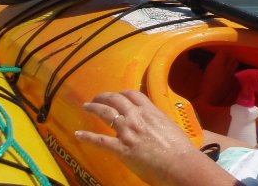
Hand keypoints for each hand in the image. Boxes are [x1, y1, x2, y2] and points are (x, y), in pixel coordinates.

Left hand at [76, 90, 238, 185]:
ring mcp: (127, 132)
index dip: (121, 93)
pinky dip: (87, 137)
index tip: (116, 95)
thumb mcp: (169, 126)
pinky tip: (78, 134)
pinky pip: (99, 140)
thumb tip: (153, 123)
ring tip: (86, 106)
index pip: (132, 94)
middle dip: (103, 96)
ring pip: (105, 113)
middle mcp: (136, 116)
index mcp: (150, 110)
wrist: (179, 163)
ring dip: (94, 108)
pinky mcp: (120, 148)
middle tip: (96, 98)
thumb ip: (157, 121)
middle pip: (115, 99)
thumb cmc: (179, 147)